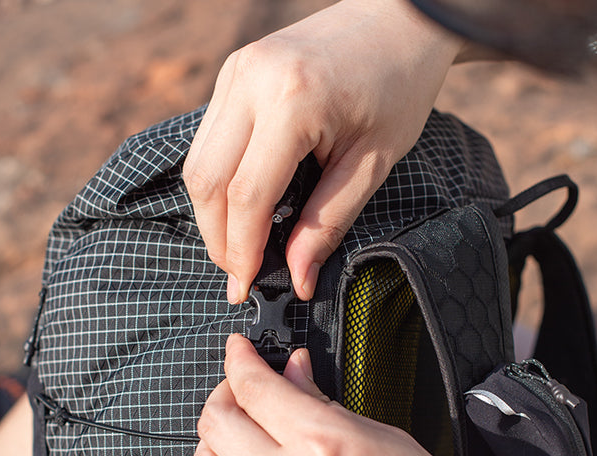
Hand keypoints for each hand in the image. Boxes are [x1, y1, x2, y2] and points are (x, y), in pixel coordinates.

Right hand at [183, 0, 462, 303]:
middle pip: (206, 182)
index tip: (245, 288)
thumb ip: (328, 223)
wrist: (399, 20)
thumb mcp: (373, 163)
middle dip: (218, 239)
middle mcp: (251, 80)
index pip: (246, 196)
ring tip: (239, 247)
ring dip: (211, 214)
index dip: (241, 251)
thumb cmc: (398, 87)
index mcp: (293, 101)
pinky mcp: (233, 72)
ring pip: (198, 163)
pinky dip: (218, 183)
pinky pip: (208, 141)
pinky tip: (241, 206)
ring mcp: (236, 71)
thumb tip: (298, 280)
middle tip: (240, 273)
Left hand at [189, 335, 516, 455]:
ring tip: (244, 440)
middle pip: (214, 424)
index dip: (239, 359)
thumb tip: (294, 374)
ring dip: (219, 444)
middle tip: (241, 393)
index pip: (253, 387)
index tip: (239, 351)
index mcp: (323, 446)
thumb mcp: (388, 442)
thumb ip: (326, 405)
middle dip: (223, 395)